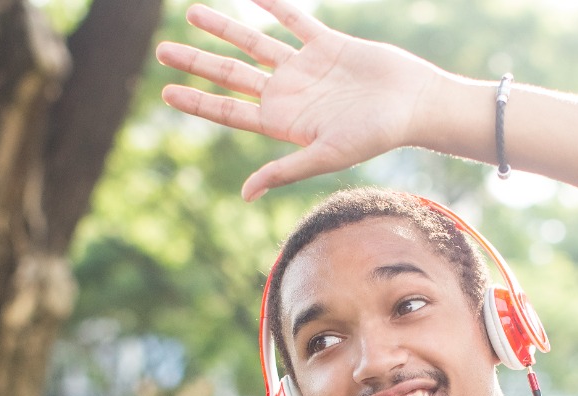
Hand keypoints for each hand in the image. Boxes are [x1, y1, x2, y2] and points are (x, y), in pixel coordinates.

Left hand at [155, 0, 440, 199]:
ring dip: (223, 28)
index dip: (198, 101)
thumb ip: (285, 170)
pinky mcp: (327, 43)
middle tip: (162, 52)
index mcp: (284, 122)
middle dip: (197, 62)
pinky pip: (292, 18)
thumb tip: (244, 194)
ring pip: (254, 44)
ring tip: (190, 12)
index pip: (230, 111)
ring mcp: (306, 67)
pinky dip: (271, 4)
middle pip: (232, 75)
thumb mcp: (326, 155)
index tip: (166, 93)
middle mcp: (289, 93)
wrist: (415, 105)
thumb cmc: (376, 136)